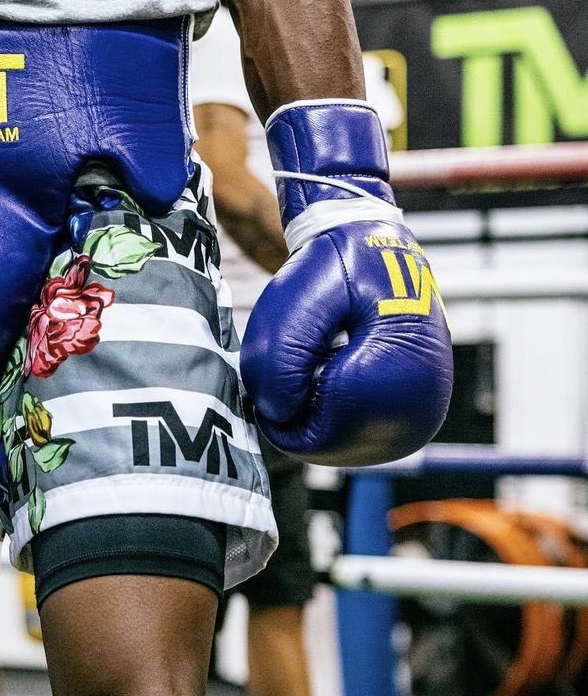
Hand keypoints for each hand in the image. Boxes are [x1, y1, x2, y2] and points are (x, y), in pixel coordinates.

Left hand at [239, 101, 451, 465]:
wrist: (381, 250)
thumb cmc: (333, 270)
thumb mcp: (292, 304)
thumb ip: (275, 365)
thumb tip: (277, 416)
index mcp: (394, 387)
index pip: (306, 435)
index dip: (280, 399)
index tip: (297, 349)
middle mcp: (419, 418)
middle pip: (317, 446)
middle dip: (294, 405)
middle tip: (307, 350)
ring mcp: (419, 426)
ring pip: (331, 445)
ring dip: (310, 407)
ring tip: (324, 354)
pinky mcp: (412, 425)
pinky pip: (348, 437)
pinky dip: (329, 410)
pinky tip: (338, 366)